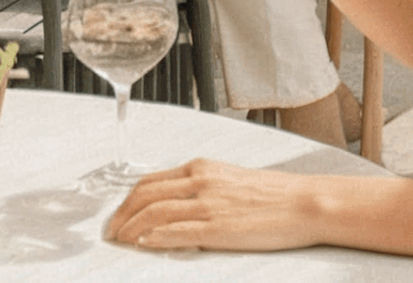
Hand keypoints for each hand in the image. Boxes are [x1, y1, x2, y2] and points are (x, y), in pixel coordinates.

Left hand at [107, 160, 327, 251]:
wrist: (301, 203)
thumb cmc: (271, 195)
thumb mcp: (229, 180)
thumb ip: (201, 188)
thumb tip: (175, 206)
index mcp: (201, 167)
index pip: (151, 181)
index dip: (128, 200)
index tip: (118, 215)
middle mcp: (200, 180)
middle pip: (146, 195)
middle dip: (122, 215)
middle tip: (111, 232)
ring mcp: (207, 203)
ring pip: (155, 212)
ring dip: (132, 228)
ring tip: (121, 241)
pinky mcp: (217, 226)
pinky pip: (177, 231)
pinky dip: (155, 237)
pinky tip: (144, 244)